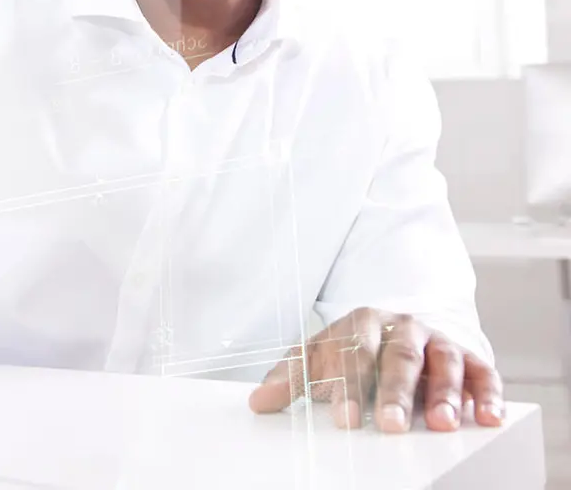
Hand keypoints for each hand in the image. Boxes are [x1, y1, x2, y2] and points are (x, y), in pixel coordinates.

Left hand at [248, 307, 503, 432]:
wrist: (396, 331)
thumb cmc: (353, 352)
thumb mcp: (317, 359)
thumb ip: (290, 379)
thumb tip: (258, 401)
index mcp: (361, 323)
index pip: (353, 352)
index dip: (348, 386)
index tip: (343, 418)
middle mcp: (402, 327)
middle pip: (399, 357)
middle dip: (395, 392)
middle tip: (390, 424)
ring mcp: (438, 341)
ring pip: (443, 362)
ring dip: (444, 393)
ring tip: (440, 423)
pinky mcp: (469, 358)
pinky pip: (482, 373)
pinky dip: (487, 394)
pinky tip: (487, 417)